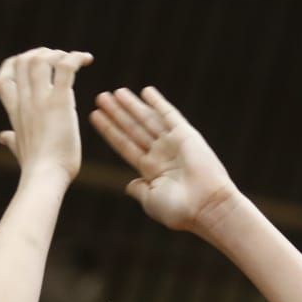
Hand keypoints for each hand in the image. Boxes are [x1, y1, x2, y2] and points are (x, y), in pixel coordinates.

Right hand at [0, 48, 92, 181]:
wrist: (44, 178)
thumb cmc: (35, 168)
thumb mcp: (19, 149)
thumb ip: (11, 139)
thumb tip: (2, 137)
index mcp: (15, 111)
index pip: (2, 77)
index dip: (15, 65)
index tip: (33, 65)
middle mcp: (25, 101)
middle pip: (23, 60)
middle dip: (42, 53)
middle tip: (60, 60)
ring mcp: (40, 100)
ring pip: (41, 59)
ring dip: (59, 53)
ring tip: (75, 60)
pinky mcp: (60, 102)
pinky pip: (66, 67)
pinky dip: (76, 58)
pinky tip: (87, 60)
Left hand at [90, 86, 239, 234]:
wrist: (205, 205)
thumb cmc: (179, 210)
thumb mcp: (151, 201)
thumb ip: (138, 189)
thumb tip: (128, 185)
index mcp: (151, 171)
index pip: (125, 145)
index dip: (110, 131)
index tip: (95, 116)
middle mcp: (161, 154)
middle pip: (133, 129)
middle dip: (117, 113)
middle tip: (100, 97)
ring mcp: (173, 143)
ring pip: (147, 120)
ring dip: (131, 106)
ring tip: (115, 92)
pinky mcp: (186, 135)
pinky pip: (169, 114)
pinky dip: (158, 103)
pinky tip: (146, 91)